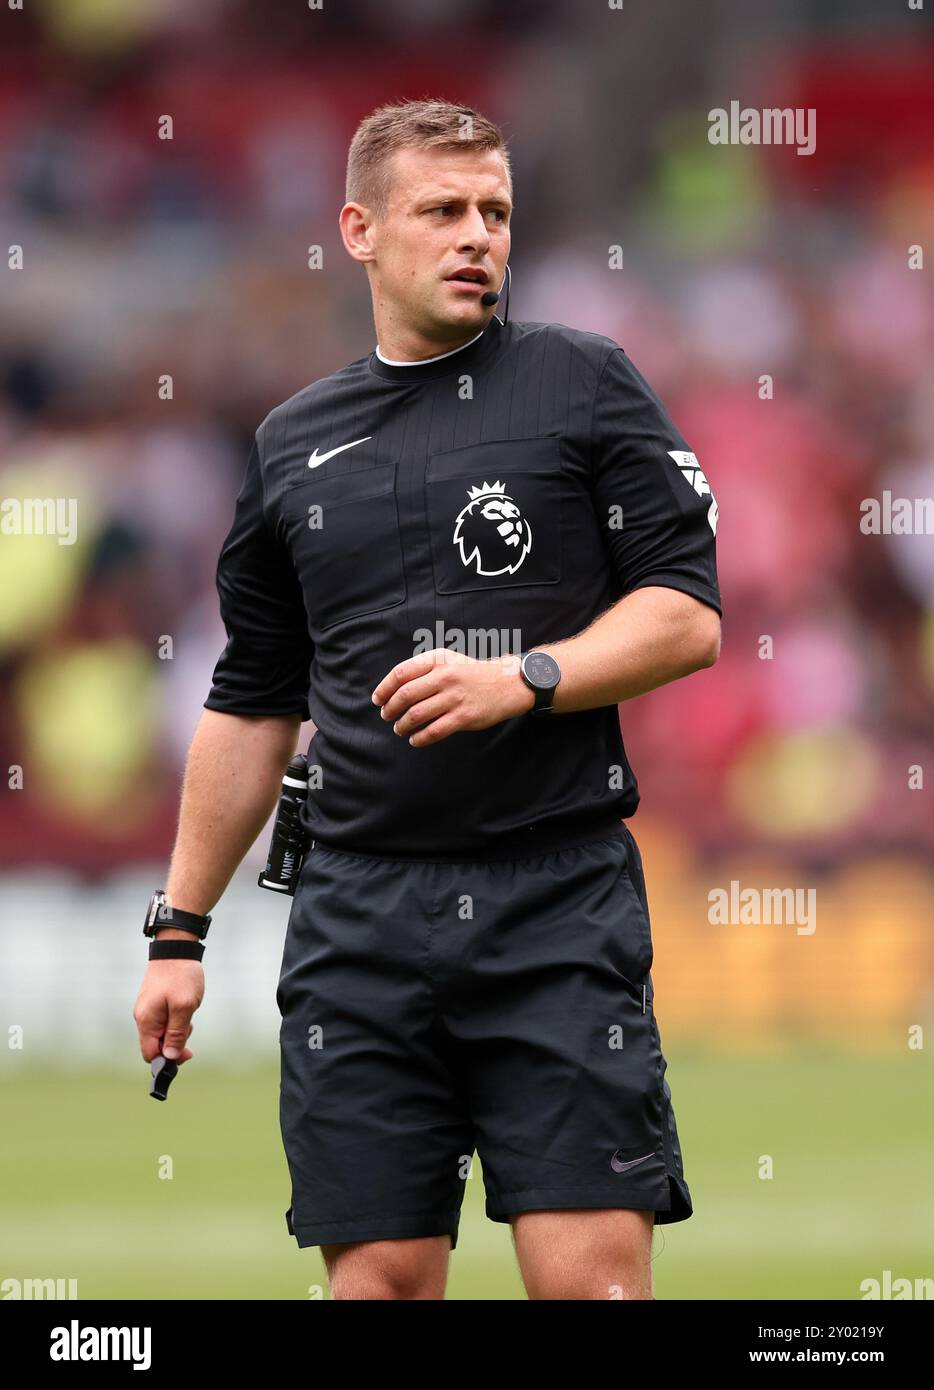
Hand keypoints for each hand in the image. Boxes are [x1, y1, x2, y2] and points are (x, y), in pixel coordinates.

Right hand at [133, 958, 203, 1063]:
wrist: (176, 948)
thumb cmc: (181, 976)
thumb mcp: (184, 1007)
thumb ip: (176, 1034)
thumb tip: (169, 1057)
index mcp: (147, 1021)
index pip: (150, 1054)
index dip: (167, 1059)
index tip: (187, 1052)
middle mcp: (143, 1017)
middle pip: (156, 1045)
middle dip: (175, 1043)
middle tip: (189, 1027)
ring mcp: (148, 1009)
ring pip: (162, 1033)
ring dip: (177, 1030)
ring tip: (188, 1012)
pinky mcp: (154, 1002)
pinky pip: (164, 1021)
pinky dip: (176, 1019)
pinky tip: (185, 1007)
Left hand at [371, 649, 534, 747]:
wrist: (508, 684)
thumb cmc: (473, 673)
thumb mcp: (449, 660)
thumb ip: (424, 670)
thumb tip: (394, 688)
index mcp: (438, 660)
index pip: (401, 673)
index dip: (384, 688)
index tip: (378, 700)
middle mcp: (445, 677)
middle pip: (405, 695)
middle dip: (390, 709)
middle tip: (386, 716)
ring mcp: (455, 697)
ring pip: (416, 714)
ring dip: (402, 725)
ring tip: (399, 729)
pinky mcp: (464, 717)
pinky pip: (434, 731)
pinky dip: (419, 738)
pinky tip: (415, 739)